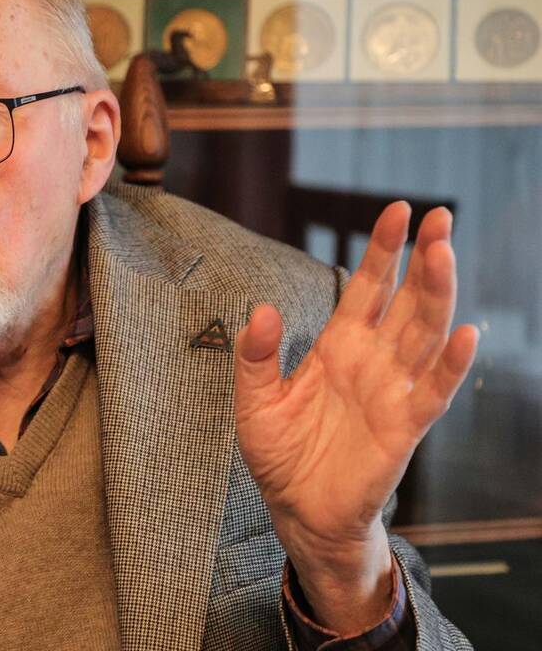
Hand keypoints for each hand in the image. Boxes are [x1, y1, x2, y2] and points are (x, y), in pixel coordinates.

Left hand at [234, 202, 478, 631]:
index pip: (368, 288)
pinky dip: (451, 365)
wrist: (296, 510)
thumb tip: (260, 309)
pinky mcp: (403, 428)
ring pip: (424, 334)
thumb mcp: (254, 401)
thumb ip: (255, 356)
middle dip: (423, 258)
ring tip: (444, 252)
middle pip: (406, 300)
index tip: (397, 210)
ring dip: (437, 294)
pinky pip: (432, 391)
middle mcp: (372, 361)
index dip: (384, 250)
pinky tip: (465, 335)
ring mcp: (391, 391)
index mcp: (339, 346)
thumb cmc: (280, 454)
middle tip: (439, 215)